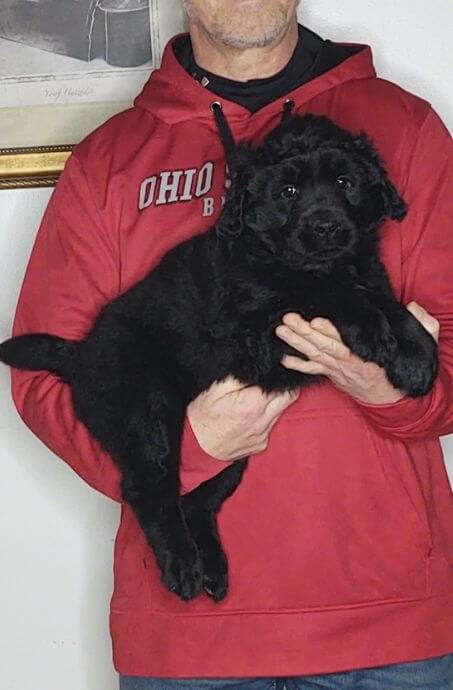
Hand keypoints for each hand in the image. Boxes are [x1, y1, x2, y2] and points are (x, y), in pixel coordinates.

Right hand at [187, 376, 298, 459]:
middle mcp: (262, 422)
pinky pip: (270, 427)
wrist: (194, 447)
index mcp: (253, 404)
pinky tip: (250, 415)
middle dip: (283, 388)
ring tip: (255, 398)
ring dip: (273, 404)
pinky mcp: (260, 445)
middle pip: (289, 399)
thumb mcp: (216, 388)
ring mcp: (263, 435)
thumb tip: (261, 367)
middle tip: (270, 382)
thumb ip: (241, 376)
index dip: (282, 376)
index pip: (285, 387)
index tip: (276, 370)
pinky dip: (265, 419)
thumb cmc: (202, 415)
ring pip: (280, 413)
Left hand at [275, 301, 438, 405]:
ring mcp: (338, 370)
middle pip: (323, 347)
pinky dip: (297, 365)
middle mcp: (348, 364)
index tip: (316, 320)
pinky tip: (283, 358)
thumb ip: (422, 325)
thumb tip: (413, 307)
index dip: (330, 332)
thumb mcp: (420, 346)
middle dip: (304, 333)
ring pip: (314, 356)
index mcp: (367, 357)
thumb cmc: (400, 369)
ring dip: (296, 343)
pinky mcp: (332, 374)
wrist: (391, 400)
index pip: (345, 343)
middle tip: (288, 319)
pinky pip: (312, 371)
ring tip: (281, 330)